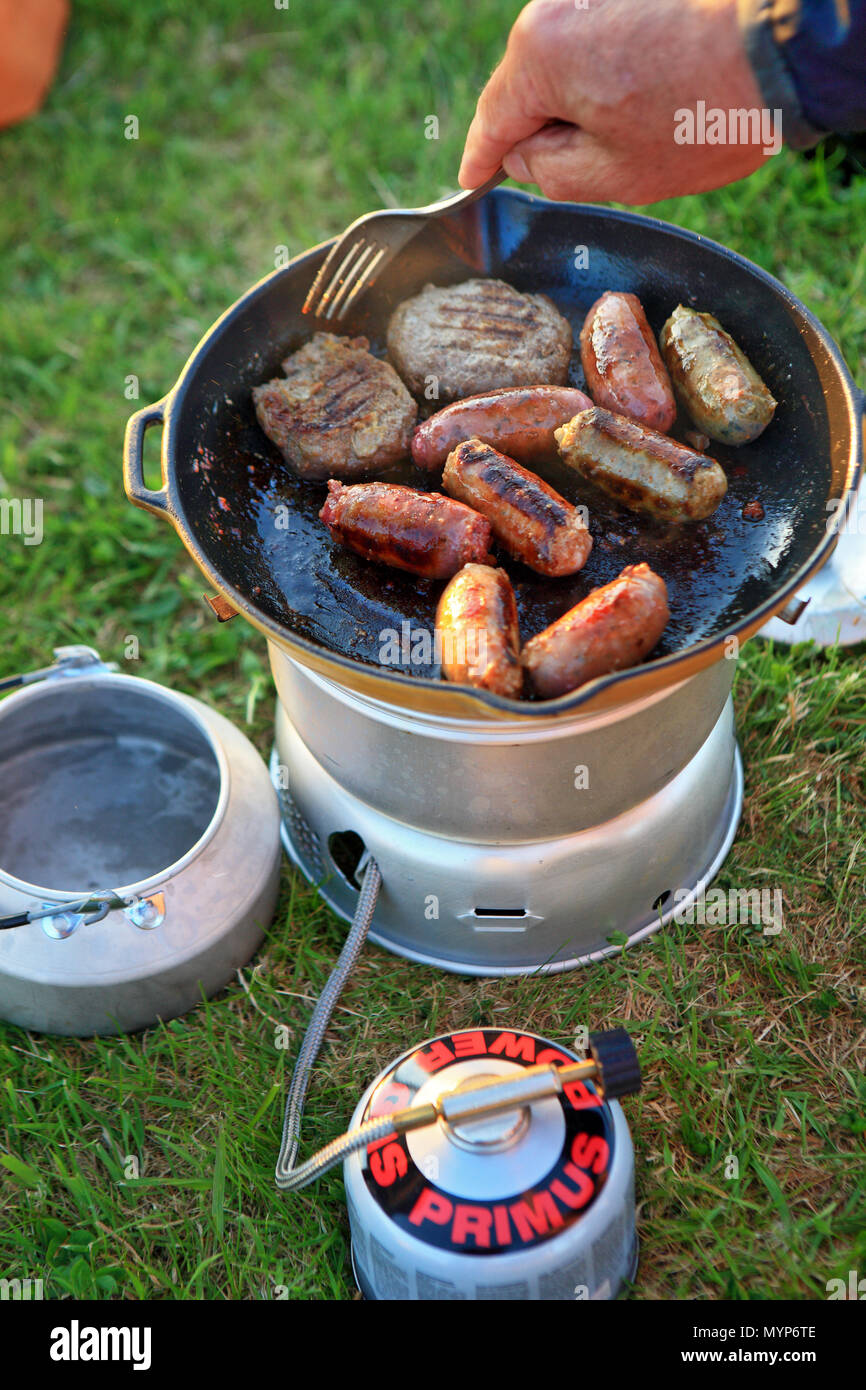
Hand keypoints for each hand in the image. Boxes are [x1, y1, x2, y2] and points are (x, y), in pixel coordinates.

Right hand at [458, 0, 774, 203]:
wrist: (782, 46)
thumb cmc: (703, 113)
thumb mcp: (616, 174)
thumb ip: (551, 173)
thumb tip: (525, 159)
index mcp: (539, 57)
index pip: (493, 121)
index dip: (481, 160)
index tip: (471, 183)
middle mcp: (556, 9)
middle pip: (528, 87)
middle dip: (546, 130)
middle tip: (588, 169)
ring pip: (566, 63)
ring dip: (586, 100)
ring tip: (643, 128)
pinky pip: (600, 39)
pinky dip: (615, 73)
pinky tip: (657, 97)